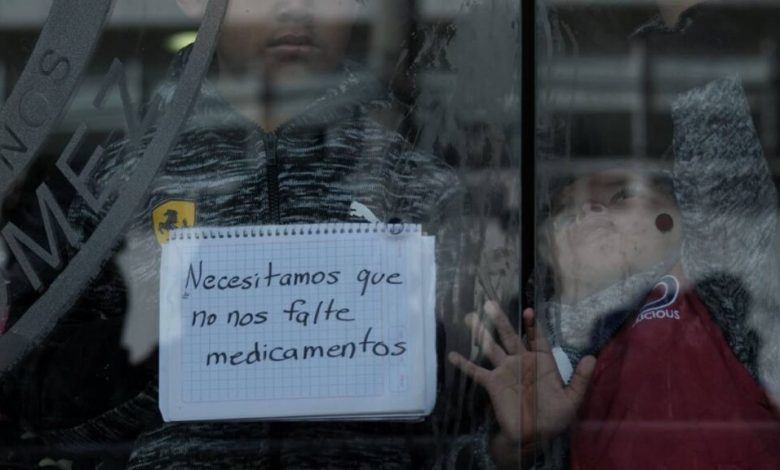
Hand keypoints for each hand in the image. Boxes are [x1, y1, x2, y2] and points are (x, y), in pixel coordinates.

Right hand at [448, 302, 595, 447]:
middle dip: (500, 320)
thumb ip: (581, 379)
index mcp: (541, 362)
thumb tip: (591, 357)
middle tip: (490, 303)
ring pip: (491, 347)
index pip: (536, 338)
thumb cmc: (555, 417)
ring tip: (469, 317)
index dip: (532, 325)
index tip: (528, 310)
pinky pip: (476, 372)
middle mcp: (521, 362)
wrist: (534, 436)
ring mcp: (505, 371)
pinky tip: (452, 355)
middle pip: (509, 336)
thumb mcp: (572, 399)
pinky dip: (464, 364)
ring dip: (480, 333)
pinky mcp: (493, 384)